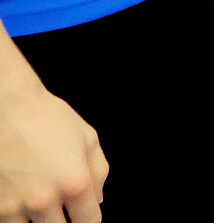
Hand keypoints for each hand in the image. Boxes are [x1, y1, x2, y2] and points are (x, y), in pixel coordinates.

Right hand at [0, 60, 106, 222]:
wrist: (5, 108)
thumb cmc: (45, 117)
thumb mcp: (86, 138)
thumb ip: (98, 171)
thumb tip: (98, 199)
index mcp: (75, 183)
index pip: (89, 221)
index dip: (88, 219)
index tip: (83, 215)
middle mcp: (45, 200)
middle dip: (64, 220)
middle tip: (61, 208)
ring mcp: (15, 206)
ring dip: (38, 220)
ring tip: (38, 198)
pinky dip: (17, 217)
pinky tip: (20, 200)